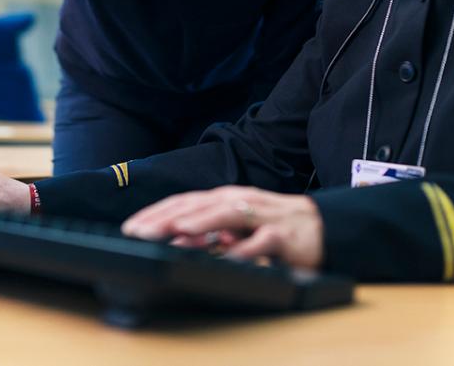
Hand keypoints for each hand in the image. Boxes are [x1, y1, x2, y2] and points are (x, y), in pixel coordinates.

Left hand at [121, 186, 323, 269]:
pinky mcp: (284, 236)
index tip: (130, 227)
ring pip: (229, 213)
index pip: (184, 202)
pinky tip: (227, 255)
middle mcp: (241, 202)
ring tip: (176, 229)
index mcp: (226, 199)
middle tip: (139, 231)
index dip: (156, 212)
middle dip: (167, 216)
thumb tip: (175, 237)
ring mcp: (262, 217)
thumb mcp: (236, 227)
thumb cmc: (273, 226)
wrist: (323, 227)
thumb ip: (208, 231)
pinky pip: (263, 241)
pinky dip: (244, 247)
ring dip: (201, 220)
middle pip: (199, 203)